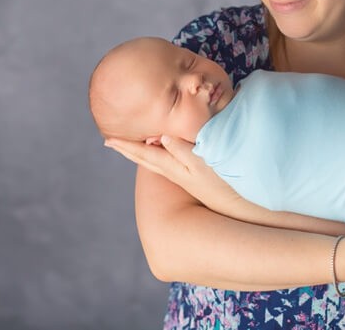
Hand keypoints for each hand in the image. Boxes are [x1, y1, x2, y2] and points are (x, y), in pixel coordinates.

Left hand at [104, 135, 243, 213]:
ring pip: (154, 163)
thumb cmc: (223, 183)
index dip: (127, 145)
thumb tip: (161, 137)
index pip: (144, 154)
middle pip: (144, 159)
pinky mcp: (193, 178)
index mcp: (173, 167)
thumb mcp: (203, 163)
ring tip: (130, 146)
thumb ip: (182, 150)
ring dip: (140, 153)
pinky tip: (161, 153)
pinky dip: (156, 156)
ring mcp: (183, 176)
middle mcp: (174, 172)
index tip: (108, 139)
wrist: (237, 208)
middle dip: (128, 150)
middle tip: (110, 142)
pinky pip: (166, 164)